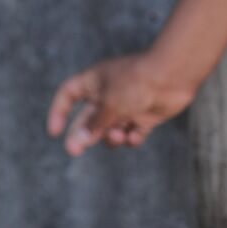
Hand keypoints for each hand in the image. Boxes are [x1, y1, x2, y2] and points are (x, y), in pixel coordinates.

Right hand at [46, 52, 196, 155]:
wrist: (172, 76)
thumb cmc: (136, 82)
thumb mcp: (109, 105)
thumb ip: (93, 125)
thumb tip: (77, 142)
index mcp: (92, 82)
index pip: (67, 96)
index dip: (58, 112)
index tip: (54, 132)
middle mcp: (106, 94)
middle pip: (88, 118)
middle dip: (83, 134)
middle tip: (74, 151)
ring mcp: (126, 105)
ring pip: (110, 128)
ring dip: (110, 136)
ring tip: (119, 135)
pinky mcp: (144, 115)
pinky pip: (132, 133)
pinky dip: (132, 137)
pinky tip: (134, 136)